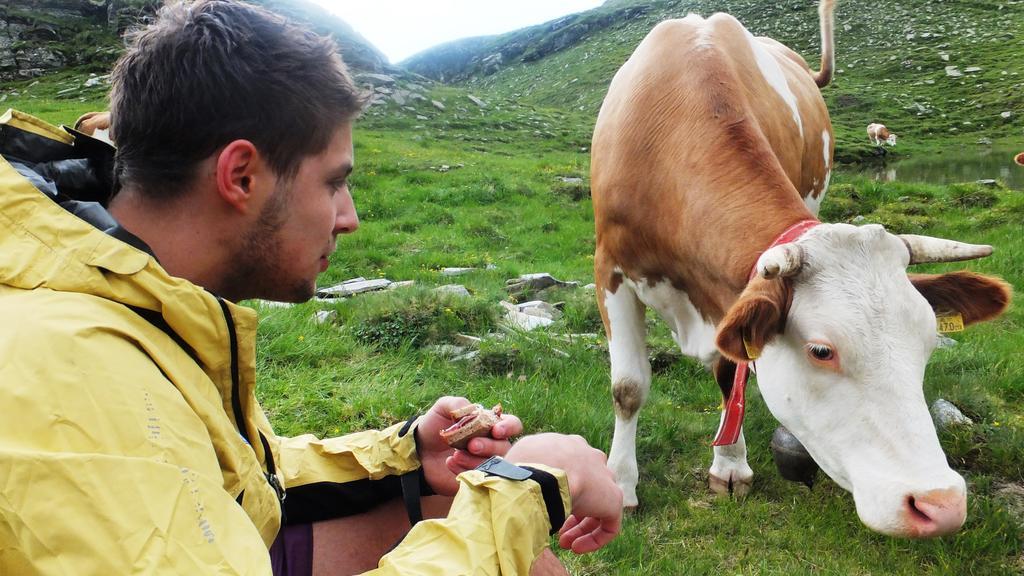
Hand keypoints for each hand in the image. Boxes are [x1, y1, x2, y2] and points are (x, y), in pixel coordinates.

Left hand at [415, 396, 522, 495]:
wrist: (417, 450)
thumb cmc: (434, 426)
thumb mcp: (443, 408)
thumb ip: (458, 404)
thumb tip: (473, 411)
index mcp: (490, 424)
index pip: (513, 425)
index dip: (509, 427)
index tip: (496, 431)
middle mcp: (492, 444)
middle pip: (505, 448)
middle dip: (489, 446)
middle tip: (471, 445)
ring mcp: (485, 463)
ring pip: (494, 466)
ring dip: (476, 460)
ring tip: (455, 455)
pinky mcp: (475, 479)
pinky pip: (479, 478)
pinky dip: (465, 470)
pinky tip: (450, 463)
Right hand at [505, 433, 621, 553]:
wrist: (541, 473)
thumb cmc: (522, 466)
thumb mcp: (520, 459)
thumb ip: (525, 466)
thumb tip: (516, 477)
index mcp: (570, 446)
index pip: (570, 469)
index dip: (557, 491)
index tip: (544, 506)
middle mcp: (590, 457)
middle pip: (586, 487)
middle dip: (571, 511)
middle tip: (556, 528)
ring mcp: (604, 477)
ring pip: (597, 507)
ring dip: (580, 527)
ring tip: (563, 543)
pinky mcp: (613, 500)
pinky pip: (608, 524)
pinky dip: (593, 538)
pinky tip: (575, 547)